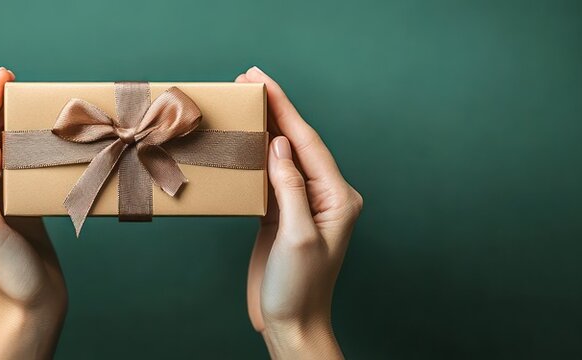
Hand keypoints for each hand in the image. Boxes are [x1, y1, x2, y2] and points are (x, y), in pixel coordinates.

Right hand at [237, 67, 362, 358]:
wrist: (291, 323)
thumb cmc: (299, 288)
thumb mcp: (296, 237)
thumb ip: (290, 188)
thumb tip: (279, 146)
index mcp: (336, 197)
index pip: (307, 142)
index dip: (284, 108)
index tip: (261, 81)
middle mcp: (324, 195)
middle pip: (296, 142)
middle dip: (275, 109)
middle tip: (248, 79)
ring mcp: (303, 204)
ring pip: (282, 155)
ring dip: (264, 127)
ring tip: (245, 101)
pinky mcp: (282, 215)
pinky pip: (271, 176)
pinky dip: (257, 155)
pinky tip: (245, 141)